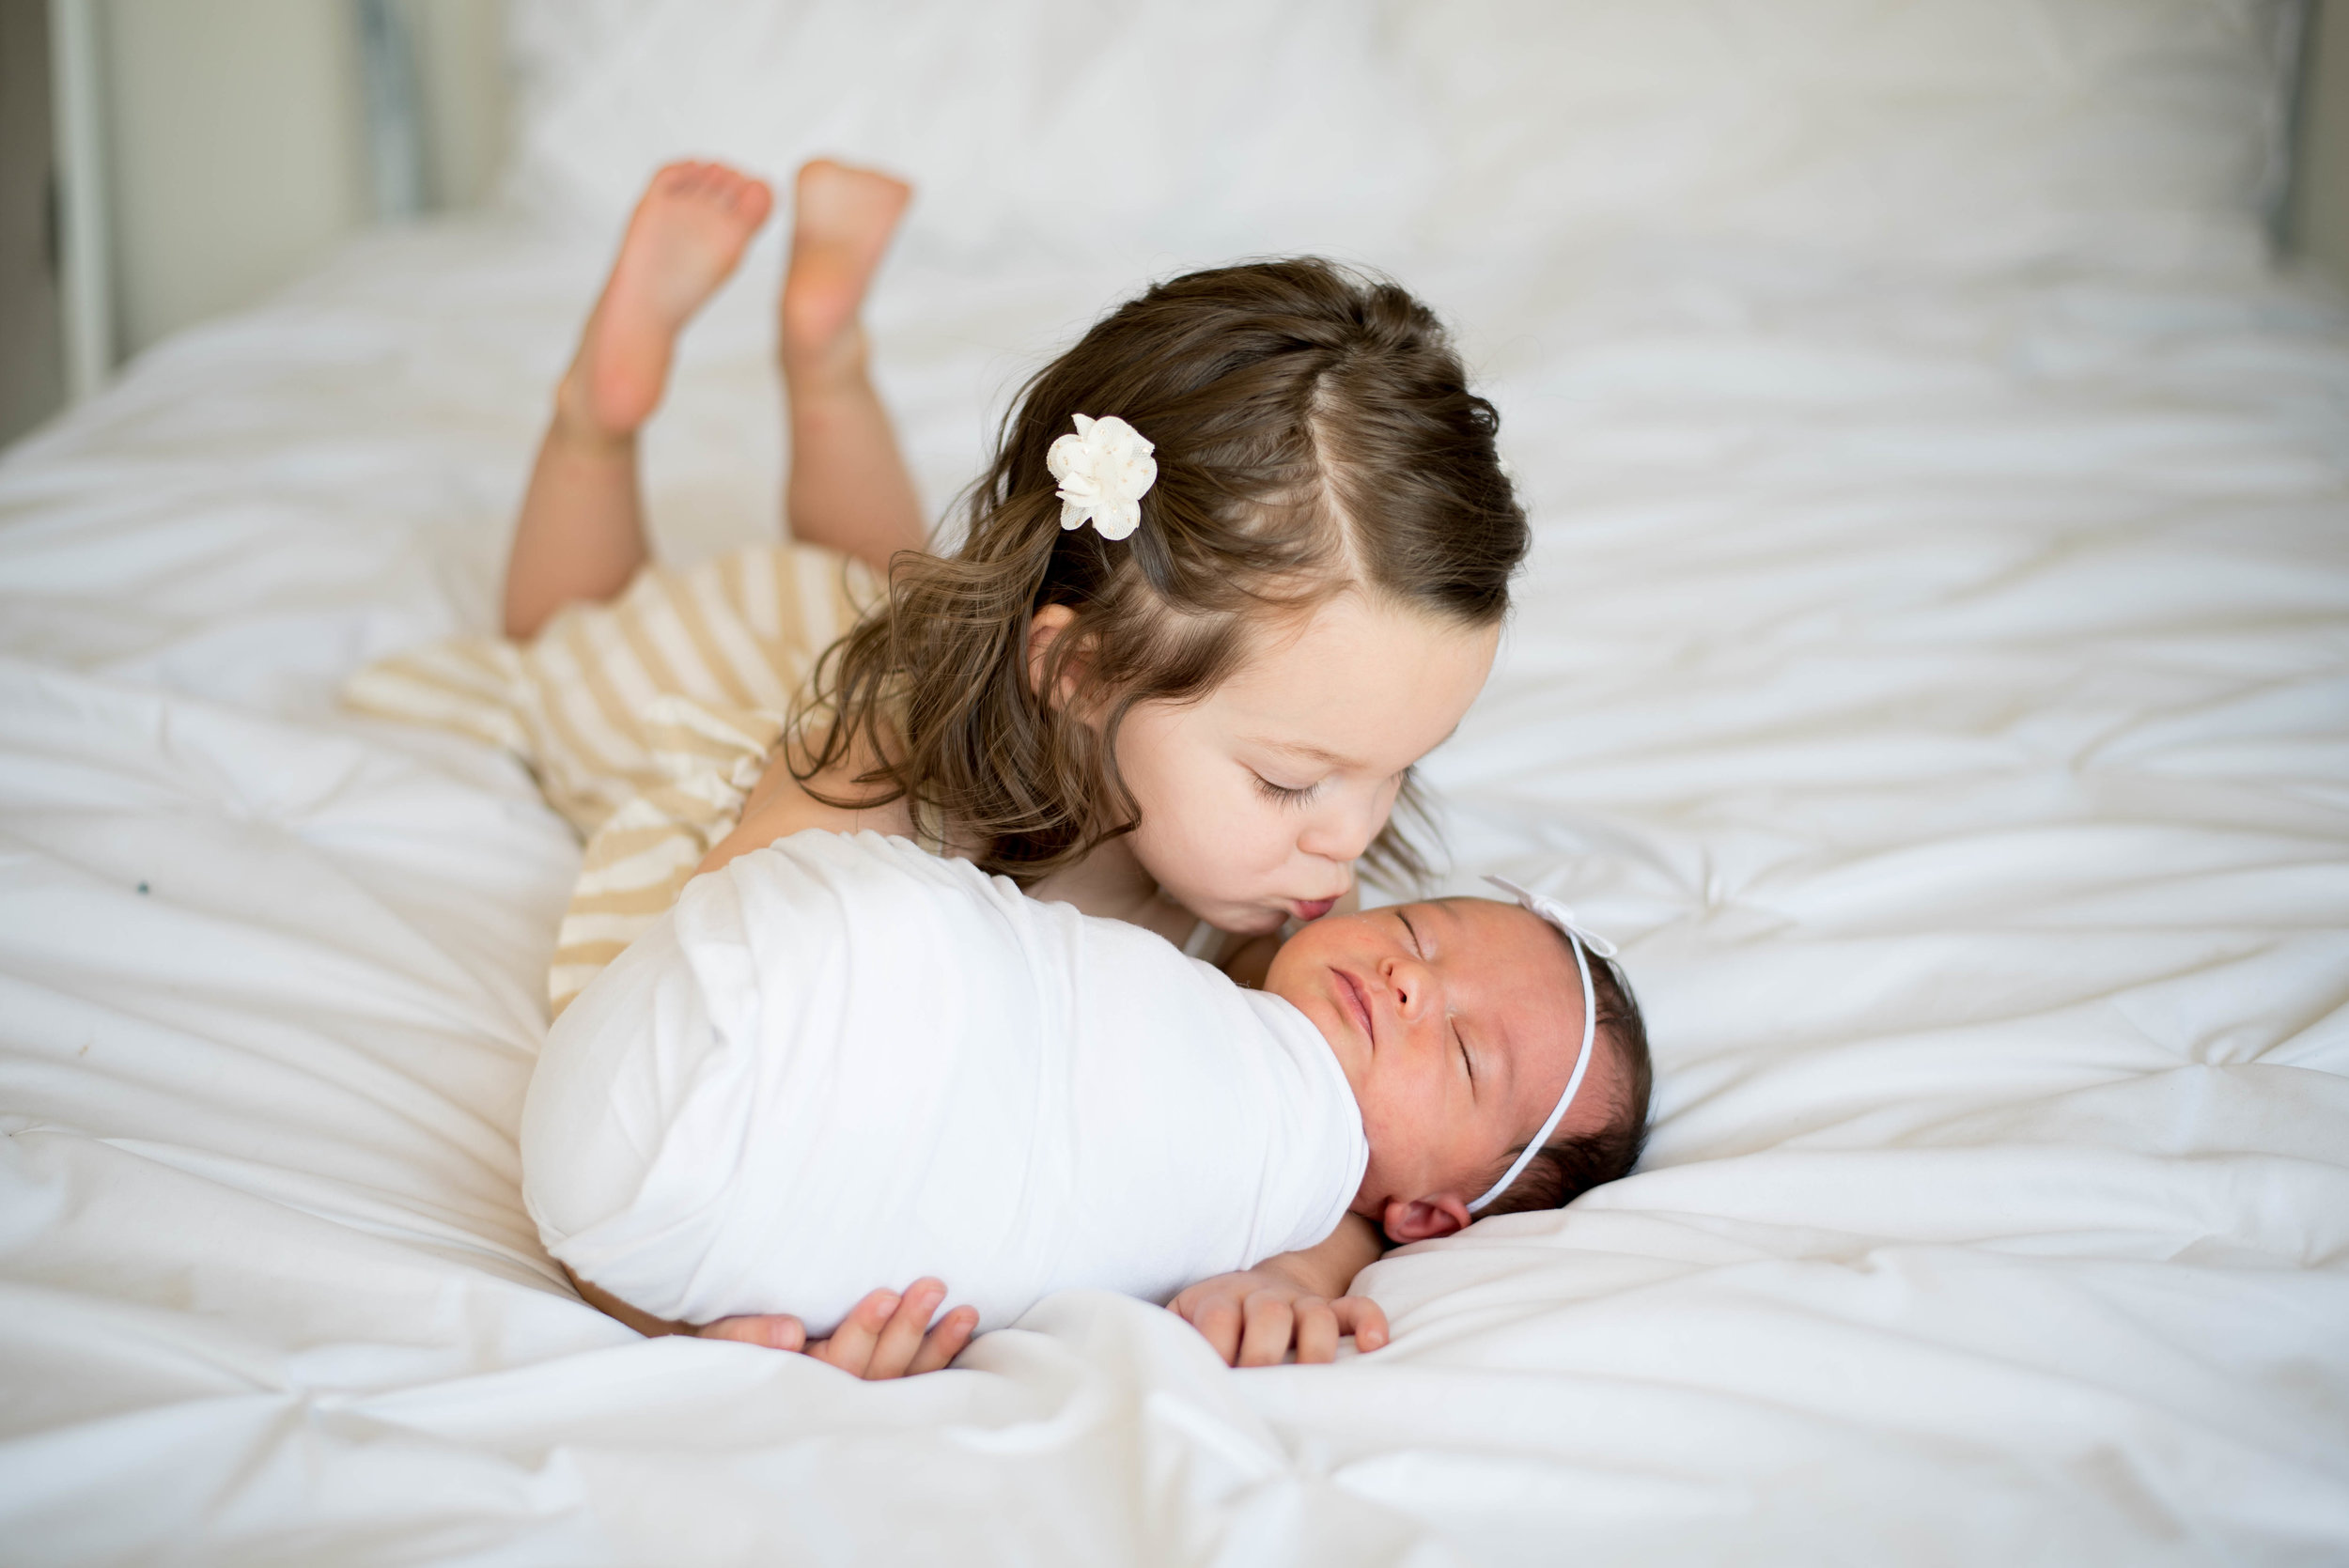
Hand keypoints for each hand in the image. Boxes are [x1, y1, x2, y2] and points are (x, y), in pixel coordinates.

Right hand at [697, 1278, 977, 1377]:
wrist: (732, 1364)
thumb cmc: (730, 1342)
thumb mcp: (724, 1335)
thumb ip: (750, 1333)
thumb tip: (789, 1333)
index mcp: (799, 1385)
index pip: (837, 1363)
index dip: (863, 1330)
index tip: (885, 1295)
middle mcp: (835, 1400)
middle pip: (878, 1370)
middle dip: (907, 1329)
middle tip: (931, 1287)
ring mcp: (862, 1400)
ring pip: (905, 1379)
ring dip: (937, 1345)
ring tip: (965, 1311)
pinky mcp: (882, 1390)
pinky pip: (918, 1380)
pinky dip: (944, 1357)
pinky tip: (967, 1329)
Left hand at [1169, 1265, 1388, 1366]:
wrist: (1248, 1287)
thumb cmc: (1208, 1322)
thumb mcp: (1180, 1324)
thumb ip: (1170, 1341)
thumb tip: (1152, 1372)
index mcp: (1217, 1299)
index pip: (1218, 1318)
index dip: (1217, 1350)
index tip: (1214, 1383)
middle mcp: (1259, 1295)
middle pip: (1267, 1313)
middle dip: (1263, 1355)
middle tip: (1257, 1389)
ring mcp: (1297, 1301)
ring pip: (1313, 1313)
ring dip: (1312, 1349)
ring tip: (1309, 1381)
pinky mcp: (1328, 1309)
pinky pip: (1355, 1308)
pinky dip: (1368, 1322)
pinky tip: (1373, 1345)